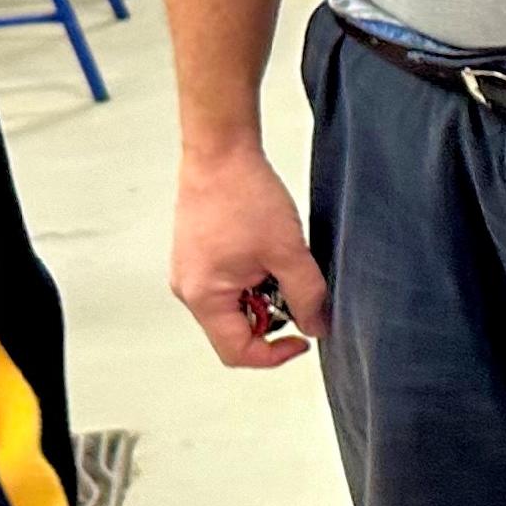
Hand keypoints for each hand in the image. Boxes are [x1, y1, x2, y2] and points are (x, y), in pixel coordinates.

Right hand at [173, 140, 328, 366]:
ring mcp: (189, 272)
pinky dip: (251, 281)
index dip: (275, 354)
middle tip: (295, 290)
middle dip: (271, 320)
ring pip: (232, 308)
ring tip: (280, 263)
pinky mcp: (196, 256)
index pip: (237, 352)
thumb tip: (317, 327)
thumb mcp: (288, 251)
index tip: (304, 339)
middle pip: (233, 332)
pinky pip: (226, 286)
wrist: (221, 150)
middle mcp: (188, 289)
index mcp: (203, 296)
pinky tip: (266, 253)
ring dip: (262, 298)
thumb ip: (307, 296)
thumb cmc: (245, 195)